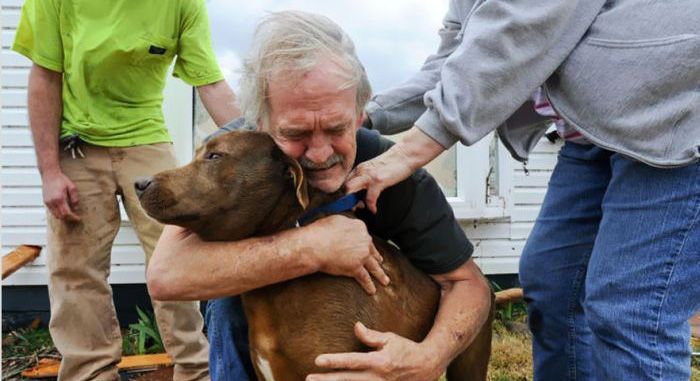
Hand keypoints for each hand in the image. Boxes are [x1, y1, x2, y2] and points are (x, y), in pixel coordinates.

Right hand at [42, 171, 79, 221]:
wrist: (50, 175)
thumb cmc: (62, 180)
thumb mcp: (72, 187)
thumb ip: (74, 198)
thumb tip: (76, 208)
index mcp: (60, 198)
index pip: (66, 213)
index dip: (73, 217)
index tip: (78, 218)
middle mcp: (52, 202)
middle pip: (61, 216)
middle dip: (68, 218)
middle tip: (75, 217)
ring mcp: (48, 202)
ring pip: (55, 215)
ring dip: (63, 217)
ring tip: (70, 215)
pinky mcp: (45, 202)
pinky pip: (52, 211)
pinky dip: (58, 213)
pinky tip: (63, 210)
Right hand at [306, 215, 389, 293]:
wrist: (315, 245)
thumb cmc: (320, 231)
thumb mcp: (335, 220)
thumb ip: (345, 223)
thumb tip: (345, 226)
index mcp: (360, 227)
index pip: (365, 236)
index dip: (365, 242)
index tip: (366, 246)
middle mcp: (364, 241)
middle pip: (372, 250)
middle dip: (376, 257)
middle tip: (379, 261)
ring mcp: (362, 255)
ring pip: (374, 266)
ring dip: (380, 274)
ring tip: (385, 281)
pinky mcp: (356, 268)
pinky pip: (365, 278)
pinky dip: (369, 286)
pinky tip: (372, 291)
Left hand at [306, 322, 442, 380]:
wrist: (426, 367)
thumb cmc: (406, 349)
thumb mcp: (390, 339)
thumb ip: (370, 335)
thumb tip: (355, 326)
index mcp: (379, 362)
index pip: (351, 361)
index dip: (334, 361)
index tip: (318, 360)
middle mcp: (377, 377)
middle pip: (347, 380)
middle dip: (327, 380)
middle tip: (309, 378)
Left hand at [345, 127, 444, 213]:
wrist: (404, 155)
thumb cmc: (392, 164)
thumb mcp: (374, 170)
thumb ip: (366, 178)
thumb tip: (361, 192)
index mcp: (359, 169)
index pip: (344, 182)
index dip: (343, 195)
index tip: (348, 203)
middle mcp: (360, 171)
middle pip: (343, 186)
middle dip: (344, 199)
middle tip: (352, 207)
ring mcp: (368, 175)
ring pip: (350, 189)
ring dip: (353, 202)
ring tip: (360, 208)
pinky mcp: (378, 180)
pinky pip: (370, 197)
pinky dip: (371, 206)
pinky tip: (374, 209)